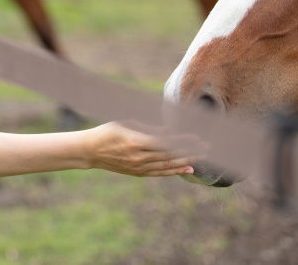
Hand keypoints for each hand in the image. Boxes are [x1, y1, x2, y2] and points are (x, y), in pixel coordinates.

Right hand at [84, 122, 200, 176]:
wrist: (90, 151)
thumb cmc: (108, 132)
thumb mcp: (127, 124)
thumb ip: (150, 129)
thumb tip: (170, 132)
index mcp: (135, 142)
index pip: (165, 142)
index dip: (182, 141)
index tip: (196, 137)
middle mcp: (139, 157)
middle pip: (170, 155)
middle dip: (189, 151)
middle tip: (206, 148)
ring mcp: (138, 167)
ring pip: (167, 166)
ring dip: (186, 161)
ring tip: (201, 158)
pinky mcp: (137, 173)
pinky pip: (160, 173)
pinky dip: (175, 171)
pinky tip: (187, 169)